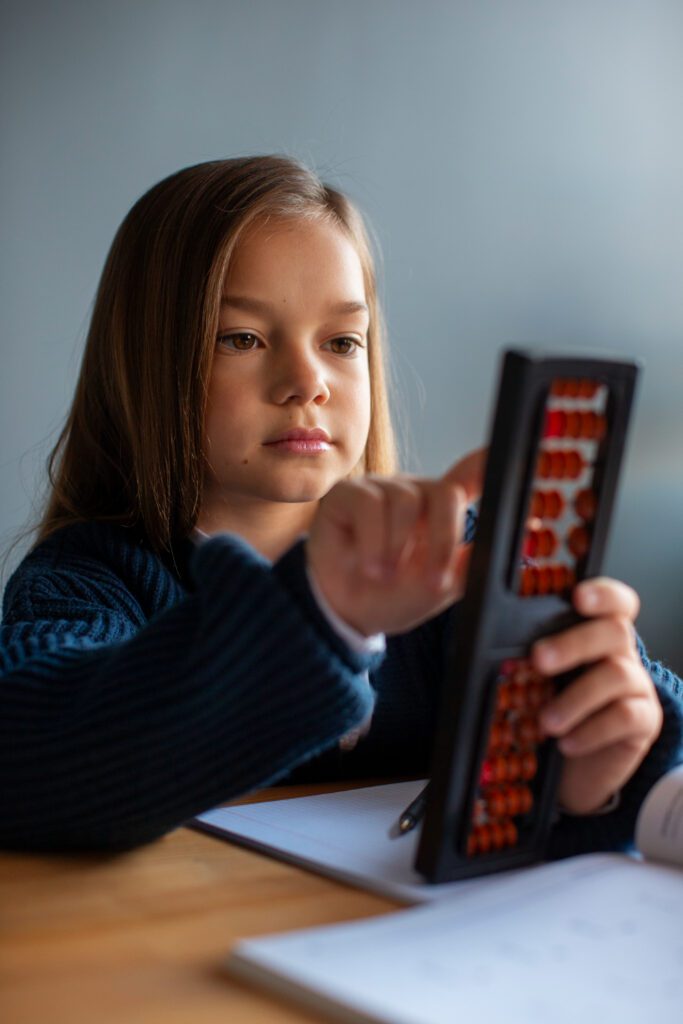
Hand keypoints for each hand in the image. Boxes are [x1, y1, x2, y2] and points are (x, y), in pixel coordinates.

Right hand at [307, 449, 484, 636]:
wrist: (346, 613)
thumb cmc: (393, 595)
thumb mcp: (440, 586)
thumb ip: (468, 562)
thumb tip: (498, 545)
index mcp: (442, 511)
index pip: (471, 475)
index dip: (488, 461)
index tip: (508, 453)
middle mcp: (414, 492)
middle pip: (445, 492)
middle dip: (443, 539)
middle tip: (432, 580)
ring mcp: (381, 490)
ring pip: (406, 500)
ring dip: (398, 547)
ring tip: (386, 576)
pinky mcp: (347, 494)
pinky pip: (370, 504)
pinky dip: (373, 541)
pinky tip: (369, 565)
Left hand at [533, 578, 662, 813]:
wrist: (570, 765)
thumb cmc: (547, 708)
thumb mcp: (530, 674)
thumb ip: (512, 643)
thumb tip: (469, 599)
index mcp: (594, 632)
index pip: (613, 601)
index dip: (602, 593)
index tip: (577, 597)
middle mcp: (620, 653)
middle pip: (614, 630)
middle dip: (574, 643)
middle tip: (538, 660)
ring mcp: (636, 685)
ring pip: (617, 674)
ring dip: (576, 698)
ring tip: (545, 722)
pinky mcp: (644, 720)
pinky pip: (627, 716)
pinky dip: (592, 730)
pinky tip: (567, 742)